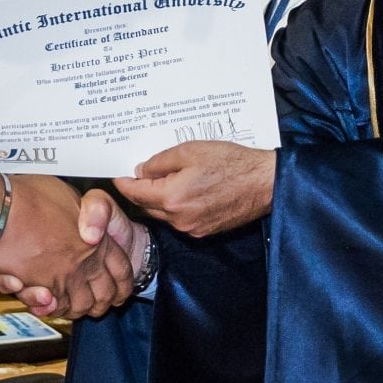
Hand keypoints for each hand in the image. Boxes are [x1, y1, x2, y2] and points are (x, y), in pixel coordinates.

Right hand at [0, 175, 136, 319]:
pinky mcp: (40, 290)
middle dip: (101, 301)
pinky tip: (44, 298)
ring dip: (75, 307)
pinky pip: (52, 309)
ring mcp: (63, 280)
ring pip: (78, 306)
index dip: (123, 282)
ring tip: (68, 299)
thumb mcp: (70, 195)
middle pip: (104, 295)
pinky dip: (50, 307)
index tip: (120, 289)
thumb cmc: (28, 198)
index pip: (122, 270)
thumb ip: (87, 212)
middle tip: (97, 301)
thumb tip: (90, 229)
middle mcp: (84, 265)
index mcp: (98, 242)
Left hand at [114, 141, 275, 236]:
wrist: (265, 183)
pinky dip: (176, 206)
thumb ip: (160, 162)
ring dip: (158, 199)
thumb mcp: (190, 151)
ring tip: (163, 178)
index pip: (135, 193)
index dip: (123, 182)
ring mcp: (192, 228)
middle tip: (139, 173)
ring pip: (163, 214)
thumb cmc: (231, 163)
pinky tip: (184, 189)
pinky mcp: (205, 231)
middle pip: (146, 206)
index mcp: (172, 198)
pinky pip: (180, 219)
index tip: (117, 173)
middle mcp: (178, 219)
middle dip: (140, 191)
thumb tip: (141, 170)